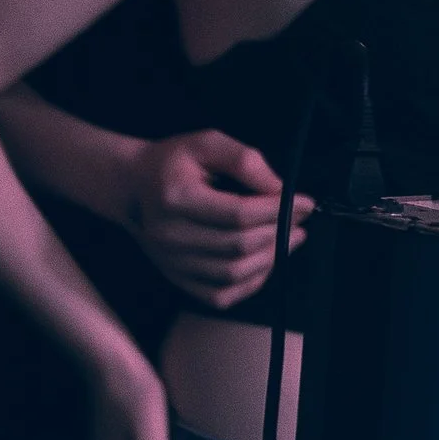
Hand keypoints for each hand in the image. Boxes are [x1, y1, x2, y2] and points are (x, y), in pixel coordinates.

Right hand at [122, 129, 308, 308]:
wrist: (132, 188)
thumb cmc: (173, 162)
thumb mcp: (206, 143)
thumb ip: (244, 160)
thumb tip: (280, 189)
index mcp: (176, 198)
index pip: (238, 214)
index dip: (278, 211)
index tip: (306, 202)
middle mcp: (170, 236)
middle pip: (238, 246)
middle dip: (279, 234)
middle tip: (301, 220)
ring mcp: (172, 263)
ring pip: (232, 274)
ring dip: (270, 259)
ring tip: (291, 239)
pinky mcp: (177, 279)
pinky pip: (219, 295)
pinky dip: (249, 284)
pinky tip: (267, 262)